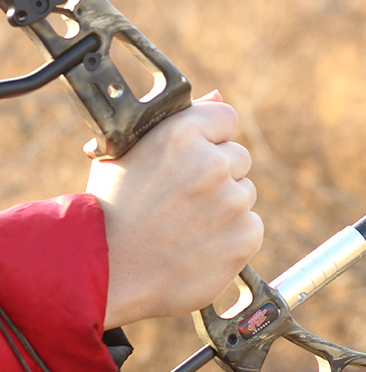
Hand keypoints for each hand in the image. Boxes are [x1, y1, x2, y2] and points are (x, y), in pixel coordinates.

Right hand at [86, 91, 264, 328]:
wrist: (108, 274)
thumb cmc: (110, 213)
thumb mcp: (127, 153)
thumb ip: (179, 123)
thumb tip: (218, 97)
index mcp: (181, 135)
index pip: (226, 117)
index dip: (210, 137)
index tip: (195, 156)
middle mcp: (213, 164)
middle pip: (238, 157)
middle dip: (218, 175)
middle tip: (183, 199)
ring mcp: (233, 202)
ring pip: (245, 194)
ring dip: (225, 207)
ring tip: (185, 226)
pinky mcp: (246, 236)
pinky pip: (251, 227)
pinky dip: (232, 237)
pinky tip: (199, 245)